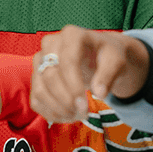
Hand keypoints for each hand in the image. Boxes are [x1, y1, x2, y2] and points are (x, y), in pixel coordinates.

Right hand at [29, 26, 149, 122]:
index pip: (67, 62)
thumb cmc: (108, 56)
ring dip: (57, 109)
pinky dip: (50, 113)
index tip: (85, 106)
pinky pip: (35, 99)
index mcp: (71, 35)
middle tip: (84, 114)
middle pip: (50, 77)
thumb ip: (108, 75)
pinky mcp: (36, 76)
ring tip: (78, 116)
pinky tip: (67, 116)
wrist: (99, 56)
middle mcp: (50, 44)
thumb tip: (99, 94)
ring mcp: (40, 60)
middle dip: (67, 101)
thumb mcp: (116, 61)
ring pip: (39, 90)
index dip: (74, 87)